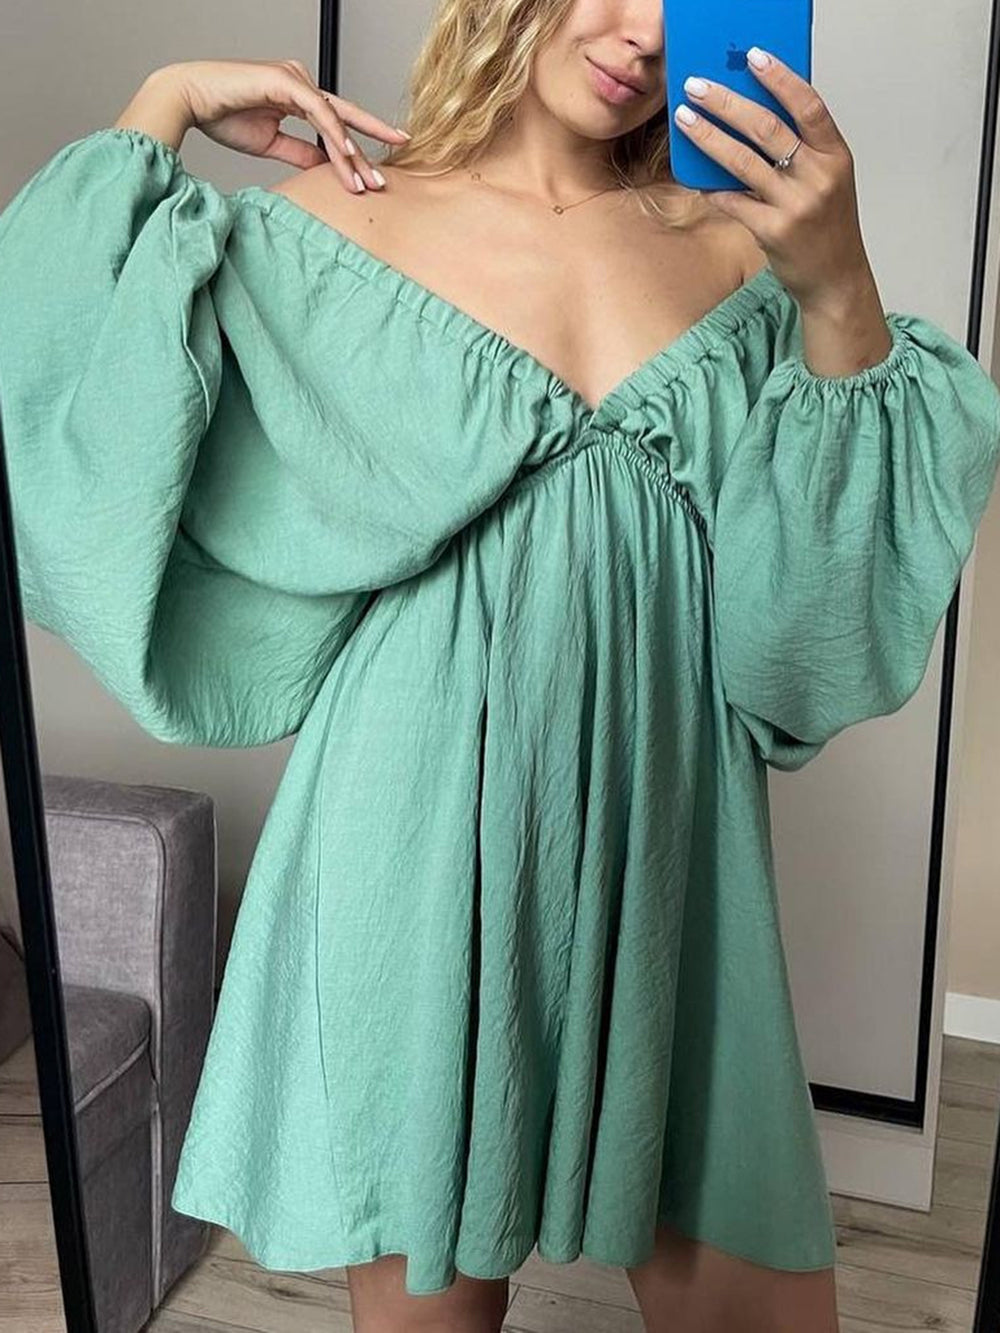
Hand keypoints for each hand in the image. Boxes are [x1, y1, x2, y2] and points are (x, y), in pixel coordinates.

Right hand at [161, 58, 409, 193]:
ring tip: (365, 180)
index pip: (337, 121)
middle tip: (385, 179)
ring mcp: (294, 77)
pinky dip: (334, 133)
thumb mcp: (270, 144)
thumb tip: (326, 168)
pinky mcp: (284, 79)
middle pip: (344, 117)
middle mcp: (300, 82)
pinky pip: (318, 110)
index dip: (362, 141)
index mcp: (297, 96)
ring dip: (350, 152)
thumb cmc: (222, 116)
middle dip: (367, 148)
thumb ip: (300, 153)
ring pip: (333, 118)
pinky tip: (346, 153)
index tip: (379, 167)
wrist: (190, 99)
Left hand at [672, 49, 869, 309]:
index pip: (809, 106)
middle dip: (726, 103)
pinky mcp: (773, 231)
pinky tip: (696, 175)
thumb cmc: (827, 226)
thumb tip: (752, 115)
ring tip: (685, 120)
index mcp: (836, 156)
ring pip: (743, 161)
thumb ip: (802, 150)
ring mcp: (796, 205)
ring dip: (709, 138)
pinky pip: (734, 201)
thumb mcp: (828, 180)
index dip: (781, 79)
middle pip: (767, 128)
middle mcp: (818, 177)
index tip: (753, 58)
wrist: (836, 279)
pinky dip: (713, 186)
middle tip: (697, 88)